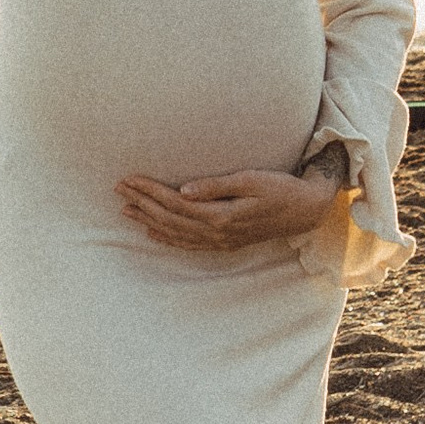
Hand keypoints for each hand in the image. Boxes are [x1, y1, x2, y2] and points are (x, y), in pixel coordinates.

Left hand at [115, 163, 344, 252]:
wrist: (305, 210)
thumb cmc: (280, 189)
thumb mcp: (251, 180)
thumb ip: (216, 186)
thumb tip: (184, 190)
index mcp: (221, 215)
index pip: (174, 203)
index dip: (149, 191)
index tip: (129, 179)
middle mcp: (217, 233)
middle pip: (169, 219)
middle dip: (142, 204)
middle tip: (118, 190)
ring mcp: (220, 241)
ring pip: (175, 233)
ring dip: (149, 221)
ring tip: (126, 210)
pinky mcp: (225, 242)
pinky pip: (189, 244)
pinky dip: (168, 239)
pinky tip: (153, 233)